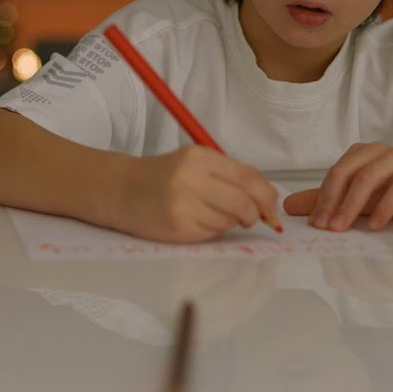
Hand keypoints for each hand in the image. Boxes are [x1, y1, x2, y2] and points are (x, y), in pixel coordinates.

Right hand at [112, 146, 279, 242]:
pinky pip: (212, 233)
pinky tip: (197, 221)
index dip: (267, 196)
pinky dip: (213, 230)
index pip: (249, 178)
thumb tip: (267, 197)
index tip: (271, 206)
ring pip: (229, 221)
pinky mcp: (178, 228)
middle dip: (254, 214)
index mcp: (200, 157)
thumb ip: (229, 174)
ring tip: (210, 213)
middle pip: (244, 202)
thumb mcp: (194, 162)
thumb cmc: (162, 176)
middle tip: (251, 217)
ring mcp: (184, 205)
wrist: (121, 190)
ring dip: (230, 222)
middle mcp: (192, 179)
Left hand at [283, 142, 392, 230]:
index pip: (335, 174)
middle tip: (326, 228)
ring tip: (344, 228)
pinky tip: (375, 225)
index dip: (322, 198)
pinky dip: (384, 206)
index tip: (315, 224)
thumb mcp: (357, 201)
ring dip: (353, 205)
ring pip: (370, 177)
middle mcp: (379, 151)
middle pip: (348, 172)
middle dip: (333, 201)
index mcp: (361, 154)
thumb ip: (326, 201)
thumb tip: (288, 207)